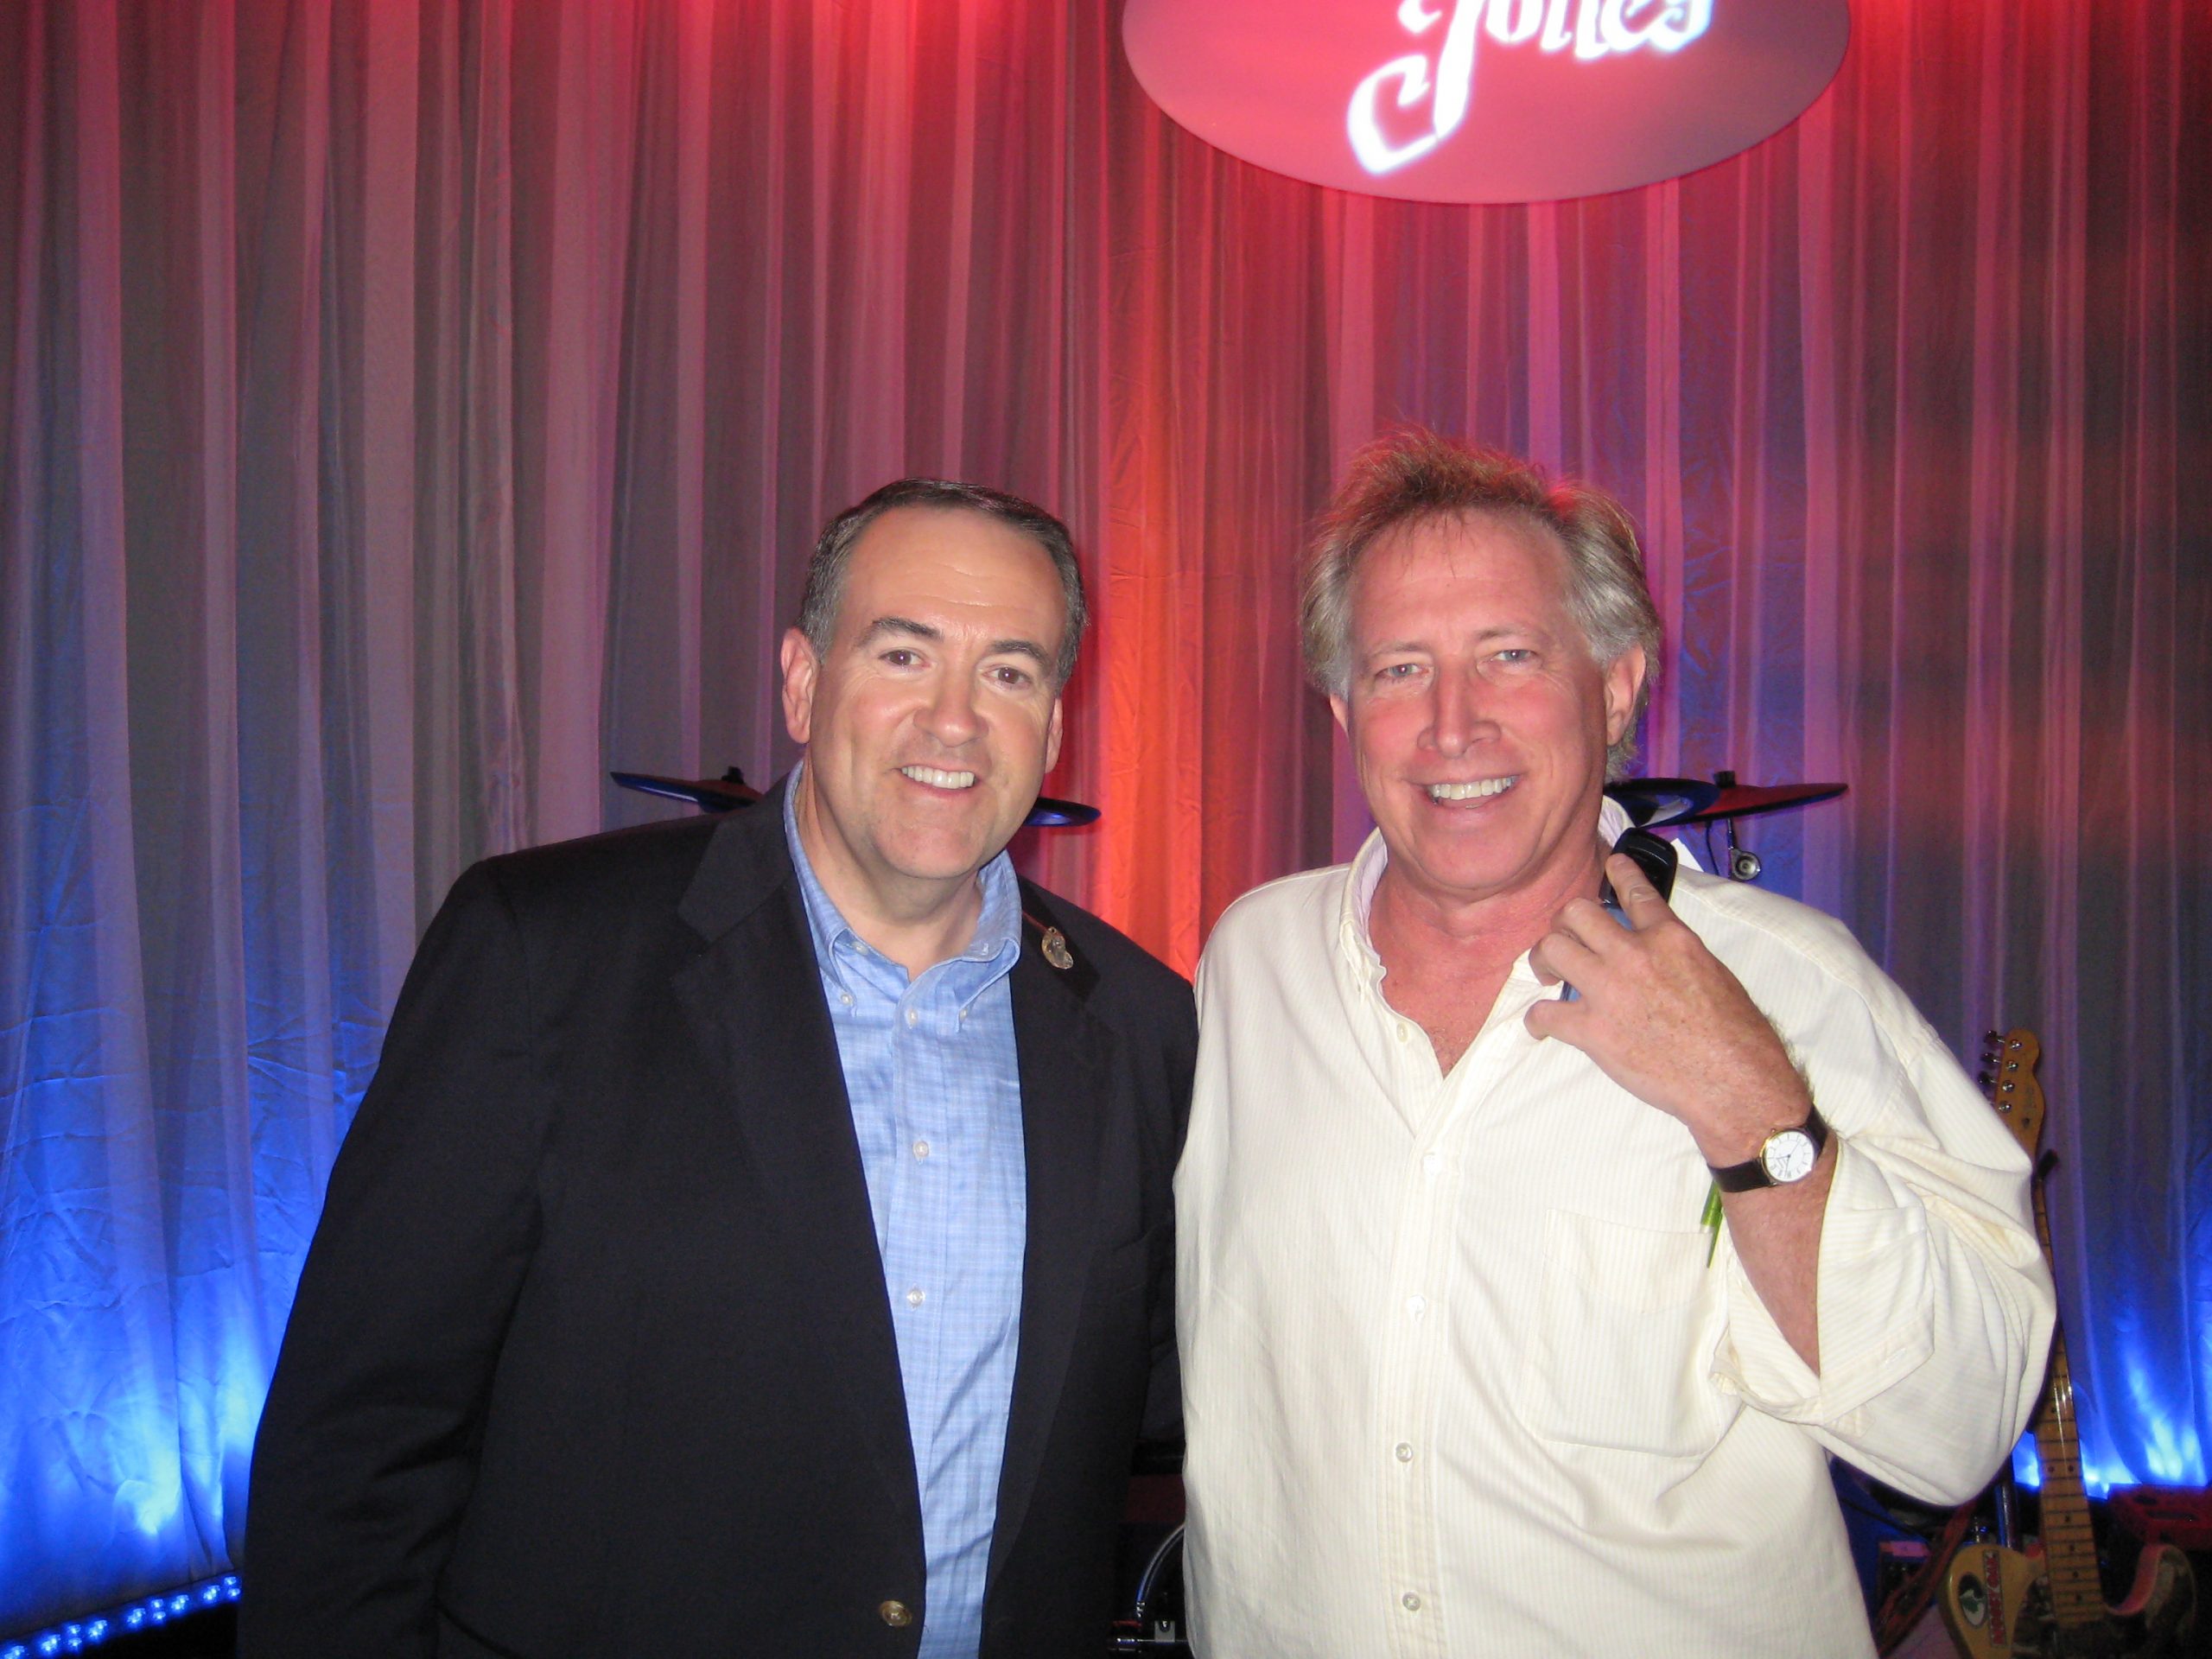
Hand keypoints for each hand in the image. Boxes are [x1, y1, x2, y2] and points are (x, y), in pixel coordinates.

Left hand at [1524, 853, 1809, 1164]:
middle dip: (1566, 923)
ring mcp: (1609, 991)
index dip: (1620, 874)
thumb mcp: (1716, 975)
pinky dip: (1537, 1020)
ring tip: (1548, 974)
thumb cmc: (1738, 1035)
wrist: (1734, 1082)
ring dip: (1543, 959)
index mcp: (1671, 938)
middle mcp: (1634, 955)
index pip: (1636, 893)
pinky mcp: (1592, 1030)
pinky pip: (1544, 1014)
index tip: (1610, 865)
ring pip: (1552, 948)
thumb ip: (1678, 955)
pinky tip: (1541, 1025)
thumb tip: (1660, 954)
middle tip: (1567, 941)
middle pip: (1577, 913)